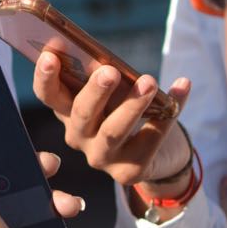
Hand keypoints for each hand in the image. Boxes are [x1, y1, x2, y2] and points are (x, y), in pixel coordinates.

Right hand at [33, 51, 191, 186]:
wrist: (153, 152)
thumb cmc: (124, 109)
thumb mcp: (109, 92)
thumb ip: (102, 77)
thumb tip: (106, 60)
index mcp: (67, 111)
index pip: (48, 95)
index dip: (45, 77)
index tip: (50, 55)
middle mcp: (78, 136)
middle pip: (82, 113)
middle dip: (95, 91)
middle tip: (109, 70)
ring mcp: (102, 157)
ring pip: (113, 131)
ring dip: (132, 105)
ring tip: (149, 82)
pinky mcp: (129, 171)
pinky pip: (149, 140)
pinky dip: (169, 114)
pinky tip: (181, 88)